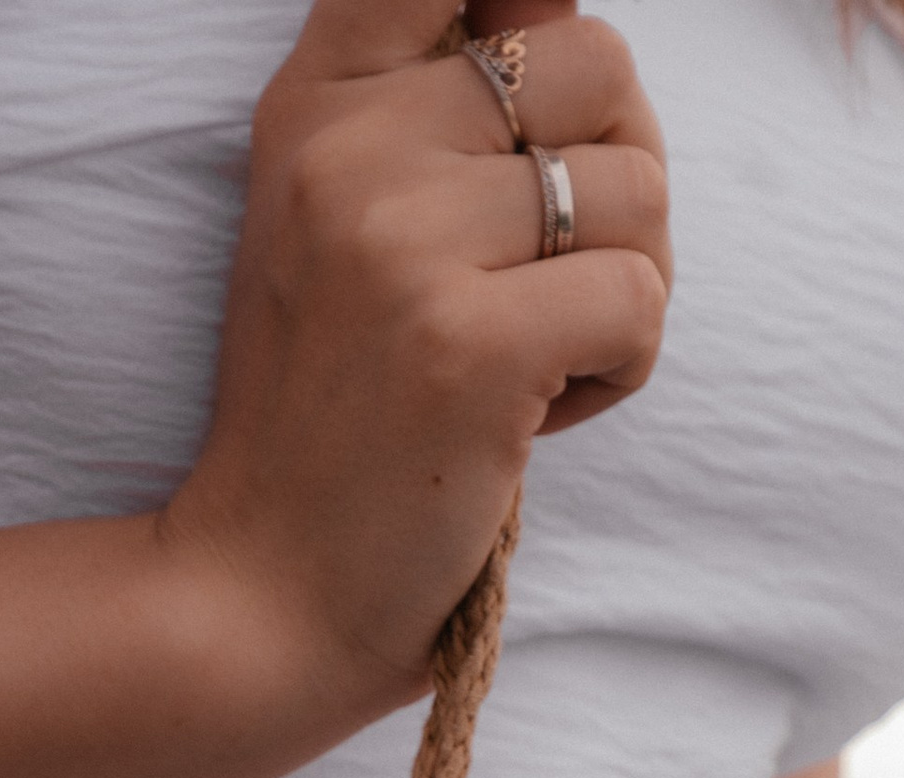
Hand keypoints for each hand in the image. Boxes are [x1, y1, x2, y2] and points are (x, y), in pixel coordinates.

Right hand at [169, 0, 670, 708]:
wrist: (262, 592)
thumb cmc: (331, 412)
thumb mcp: (345, 218)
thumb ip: (440, 92)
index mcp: (316, 102)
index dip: (531, 8)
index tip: (520, 104)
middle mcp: (350, 150)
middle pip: (599, 62)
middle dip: (618, 173)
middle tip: (549, 279)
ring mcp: (403, 245)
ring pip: (638, 186)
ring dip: (623, 286)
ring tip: (530, 360)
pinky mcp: (469, 345)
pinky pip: (641, 297)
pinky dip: (621, 369)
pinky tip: (535, 417)